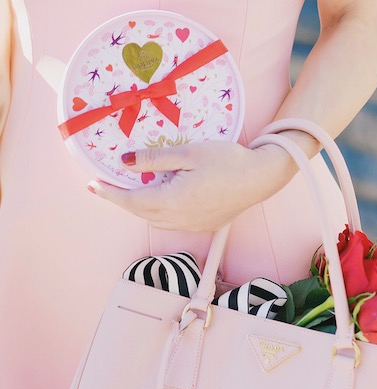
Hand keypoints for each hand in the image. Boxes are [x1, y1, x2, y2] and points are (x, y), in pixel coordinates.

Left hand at [87, 141, 295, 230]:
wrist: (262, 177)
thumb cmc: (228, 160)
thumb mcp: (188, 153)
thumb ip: (155, 159)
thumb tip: (125, 163)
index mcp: (173, 200)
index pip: (131, 201)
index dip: (109, 193)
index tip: (92, 185)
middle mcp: (180, 218)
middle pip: (141, 213)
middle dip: (122, 201)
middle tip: (107, 186)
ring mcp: (193, 224)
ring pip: (156, 221)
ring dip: (140, 208)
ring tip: (132, 191)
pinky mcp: (205, 225)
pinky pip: (172, 223)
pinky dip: (159, 213)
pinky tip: (161, 199)